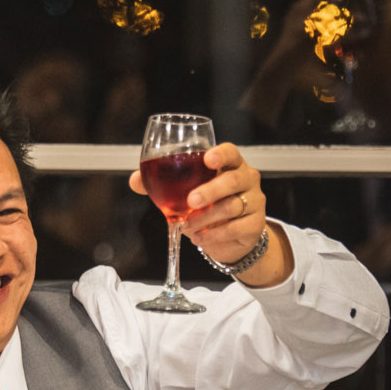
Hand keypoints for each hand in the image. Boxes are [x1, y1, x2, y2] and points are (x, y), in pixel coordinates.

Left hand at [131, 144, 291, 286]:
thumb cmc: (208, 204)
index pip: (230, 152)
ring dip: (205, 218)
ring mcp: (255, 201)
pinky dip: (215, 235)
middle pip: (232, 180)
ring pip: (232, 206)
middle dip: (210, 190)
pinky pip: (235, 228)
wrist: (231, 235)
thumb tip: (135, 181)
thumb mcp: (186, 191)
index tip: (207, 159)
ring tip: (188, 226)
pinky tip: (200, 237)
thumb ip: (161, 183)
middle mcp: (246, 178)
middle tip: (190, 202)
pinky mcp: (255, 224)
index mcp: (230, 164)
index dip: (220, 154)